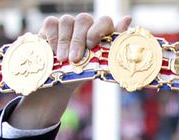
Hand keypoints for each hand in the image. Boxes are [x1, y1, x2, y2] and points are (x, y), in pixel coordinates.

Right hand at [8, 14, 131, 128]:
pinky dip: (52, 38)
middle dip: (78, 40)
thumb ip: (114, 46)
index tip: (91, 46)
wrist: (60, 81)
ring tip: (63, 59)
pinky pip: (51, 24)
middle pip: (84, 19)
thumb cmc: (83, 73)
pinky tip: (53, 52)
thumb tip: (128, 21)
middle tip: (74, 59)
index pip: (104, 21)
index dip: (98, 30)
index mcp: (101, 33)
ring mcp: (68, 24)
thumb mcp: (99, 66)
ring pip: (67, 21)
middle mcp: (85, 25)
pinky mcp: (51, 26)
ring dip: (65, 42)